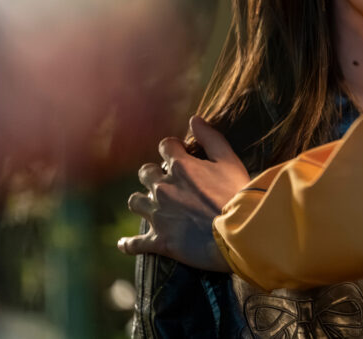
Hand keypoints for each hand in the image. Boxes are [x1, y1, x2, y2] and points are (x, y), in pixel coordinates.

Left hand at [117, 116, 249, 271]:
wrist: (238, 231)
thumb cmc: (237, 193)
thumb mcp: (230, 160)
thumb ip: (211, 138)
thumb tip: (194, 119)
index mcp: (180, 167)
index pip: (166, 146)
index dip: (173, 148)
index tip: (180, 152)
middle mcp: (163, 188)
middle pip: (145, 173)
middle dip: (153, 174)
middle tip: (167, 180)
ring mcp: (158, 215)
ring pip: (135, 202)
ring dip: (142, 201)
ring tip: (151, 205)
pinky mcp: (159, 241)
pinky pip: (134, 243)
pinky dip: (129, 243)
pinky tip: (124, 244)